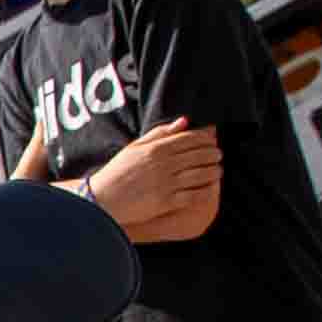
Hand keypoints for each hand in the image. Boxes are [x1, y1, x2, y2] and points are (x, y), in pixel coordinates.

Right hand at [83, 119, 225, 240]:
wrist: (103, 199)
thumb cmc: (117, 173)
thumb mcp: (135, 147)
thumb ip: (160, 133)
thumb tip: (184, 121)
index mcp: (157, 149)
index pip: (190, 139)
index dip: (206, 139)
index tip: (212, 141)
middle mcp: (164, 164)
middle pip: (199, 155)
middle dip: (213, 154)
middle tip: (218, 155)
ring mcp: (166, 183)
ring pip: (200, 174)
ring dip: (213, 171)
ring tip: (217, 170)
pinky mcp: (166, 201)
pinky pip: (193, 194)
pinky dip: (205, 191)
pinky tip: (210, 189)